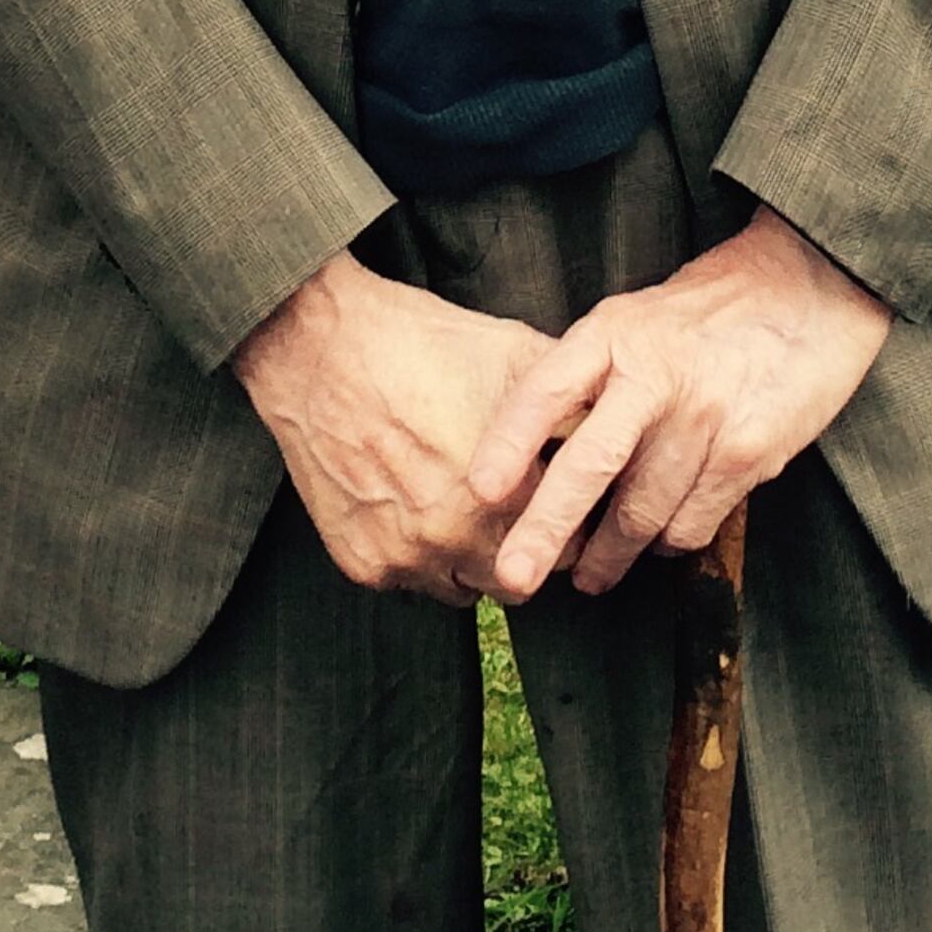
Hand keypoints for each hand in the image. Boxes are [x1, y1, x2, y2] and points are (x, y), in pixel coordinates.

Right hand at [232, 250, 538, 600]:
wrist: (317, 346)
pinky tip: (411, 502)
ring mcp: (407, 556)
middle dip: (522, 547)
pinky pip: (411, 581)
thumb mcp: (515, 354)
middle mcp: (457, 537)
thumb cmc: (419, 343)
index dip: (565, 519)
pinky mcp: (365, 564)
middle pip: (520, 579)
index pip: (568, 546)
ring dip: (471, 558)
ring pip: (465, 588)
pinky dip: (417, 553)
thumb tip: (613, 425)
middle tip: (509, 507)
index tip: (554, 499)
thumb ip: (573, 403)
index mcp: (505, 494)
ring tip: (459, 506)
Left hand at [464, 210, 891, 603]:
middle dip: (545, 529)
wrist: (807, 291)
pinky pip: (691, 521)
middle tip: (513, 577)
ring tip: (590, 575)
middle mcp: (655, 375)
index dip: (508, 441)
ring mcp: (704, 417)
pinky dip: (667, 540)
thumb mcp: (633, 318)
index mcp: (614, 333)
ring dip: (609, 555)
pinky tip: (658, 541)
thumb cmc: (706, 312)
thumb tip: (532, 448)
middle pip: (588, 466)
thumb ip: (589, 373)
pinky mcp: (749, 452)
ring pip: (640, 510)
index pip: (547, 389)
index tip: (480, 489)